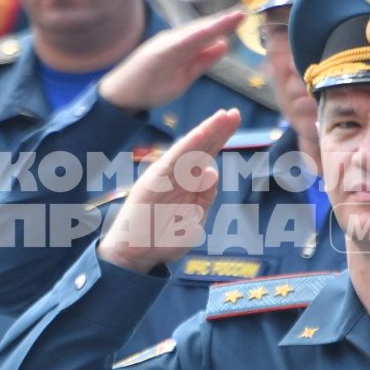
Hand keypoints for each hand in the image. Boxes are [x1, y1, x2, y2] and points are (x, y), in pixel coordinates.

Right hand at [96, 108, 240, 273]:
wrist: (135, 256)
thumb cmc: (163, 239)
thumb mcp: (194, 220)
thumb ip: (205, 198)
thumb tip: (213, 171)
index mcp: (186, 182)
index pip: (206, 154)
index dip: (220, 136)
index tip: (234, 120)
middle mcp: (176, 175)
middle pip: (200, 147)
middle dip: (217, 129)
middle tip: (234, 113)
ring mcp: (164, 177)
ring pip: (188, 150)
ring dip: (205, 132)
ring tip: (221, 118)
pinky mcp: (152, 182)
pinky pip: (172, 161)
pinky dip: (186, 147)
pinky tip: (200, 134)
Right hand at [97, 11, 243, 114]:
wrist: (122, 95)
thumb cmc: (152, 85)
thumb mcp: (185, 75)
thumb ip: (203, 61)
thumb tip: (223, 45)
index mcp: (182, 46)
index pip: (207, 33)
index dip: (225, 25)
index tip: (243, 18)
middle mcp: (175, 41)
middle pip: (203, 29)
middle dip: (224, 21)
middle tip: (244, 13)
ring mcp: (166, 45)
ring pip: (194, 33)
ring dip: (214, 25)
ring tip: (234, 17)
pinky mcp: (157, 53)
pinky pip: (179, 43)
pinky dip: (194, 36)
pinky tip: (209, 31)